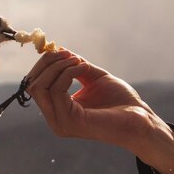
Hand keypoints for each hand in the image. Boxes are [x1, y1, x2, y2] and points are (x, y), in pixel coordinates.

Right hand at [26, 50, 173, 173]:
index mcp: (57, 111)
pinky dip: (68, 73)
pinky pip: (57, 90)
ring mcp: (60, 122)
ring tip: (79, 61)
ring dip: (58, 67)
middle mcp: (54, 119)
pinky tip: (84, 67)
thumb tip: (58, 50)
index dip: (44, 64)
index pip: (35, 85)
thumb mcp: (93, 78)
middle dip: (48, 63)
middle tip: (68, 53)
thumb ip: (74, 67)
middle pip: (33, 84)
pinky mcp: (70, 122)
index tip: (62, 50)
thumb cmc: (120, 101)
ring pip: (41, 86)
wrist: (140, 118)